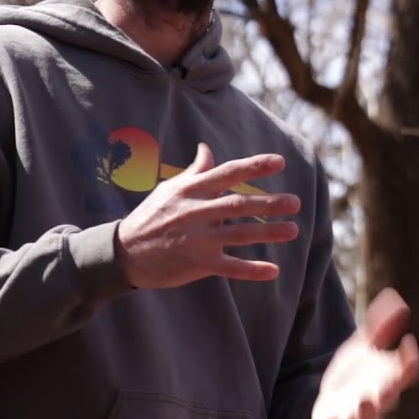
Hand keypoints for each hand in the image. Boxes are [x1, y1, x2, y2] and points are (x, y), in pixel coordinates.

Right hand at [115, 143, 300, 288]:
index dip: (254, 167)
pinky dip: (252, 270)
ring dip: (269, 232)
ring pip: (239, 234)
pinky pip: (229, 267)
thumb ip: (195, 172)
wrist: (123, 253)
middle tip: (295, 202)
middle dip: (269, 203)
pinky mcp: (196, 263)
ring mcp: (196, 239)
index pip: (228, 173)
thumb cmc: (151, 216)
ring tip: (293, 230)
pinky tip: (273, 271)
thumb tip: (207, 148)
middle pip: (238, 205)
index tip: (280, 162)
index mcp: (190, 190)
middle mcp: (194, 212)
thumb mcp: (169, 189)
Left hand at [311, 288, 418, 418]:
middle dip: (391, 390)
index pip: (406, 371)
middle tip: (393, 382)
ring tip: (365, 402)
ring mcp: (357, 412)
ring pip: (366, 416)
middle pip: (390, 396)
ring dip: (367, 411)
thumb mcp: (365, 345)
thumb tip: (393, 296)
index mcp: (389, 378)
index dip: (410, 359)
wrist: (332, 402)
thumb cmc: (356, 373)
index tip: (408, 341)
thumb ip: (379, 326)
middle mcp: (378, 397)